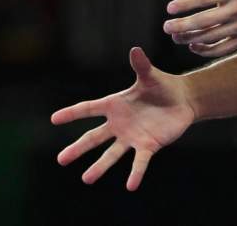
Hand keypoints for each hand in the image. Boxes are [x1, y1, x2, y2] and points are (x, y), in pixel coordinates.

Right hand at [51, 47, 193, 190]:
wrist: (182, 101)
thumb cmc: (162, 85)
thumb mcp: (150, 75)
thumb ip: (141, 65)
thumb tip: (135, 50)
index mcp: (114, 104)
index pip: (88, 108)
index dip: (71, 114)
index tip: (54, 119)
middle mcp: (119, 124)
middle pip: (94, 137)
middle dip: (77, 148)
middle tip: (61, 160)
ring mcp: (132, 137)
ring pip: (112, 154)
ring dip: (99, 167)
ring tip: (86, 179)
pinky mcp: (148, 145)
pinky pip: (140, 161)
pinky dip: (136, 173)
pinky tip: (131, 186)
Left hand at [163, 0, 236, 57]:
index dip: (185, 4)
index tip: (169, 8)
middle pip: (205, 21)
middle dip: (182, 25)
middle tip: (166, 27)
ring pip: (213, 37)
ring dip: (190, 38)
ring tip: (175, 37)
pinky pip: (224, 48)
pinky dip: (207, 50)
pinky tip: (193, 46)